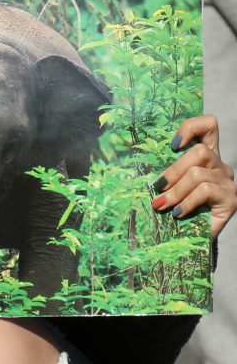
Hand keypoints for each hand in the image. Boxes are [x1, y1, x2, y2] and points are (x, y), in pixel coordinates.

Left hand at [151, 115, 236, 239]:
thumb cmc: (179, 207)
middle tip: (157, 188)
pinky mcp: (231, 200)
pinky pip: (205, 191)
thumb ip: (165, 173)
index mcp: (206, 155)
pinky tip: (178, 213)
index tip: (172, 144)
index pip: (208, 126)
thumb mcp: (170, 185)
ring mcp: (227, 182)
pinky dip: (186, 202)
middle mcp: (219, 165)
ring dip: (175, 191)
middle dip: (173, 171)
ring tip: (162, 205)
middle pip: (200, 152)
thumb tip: (135, 169)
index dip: (191, 127)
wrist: (196, 237)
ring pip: (198, 174)